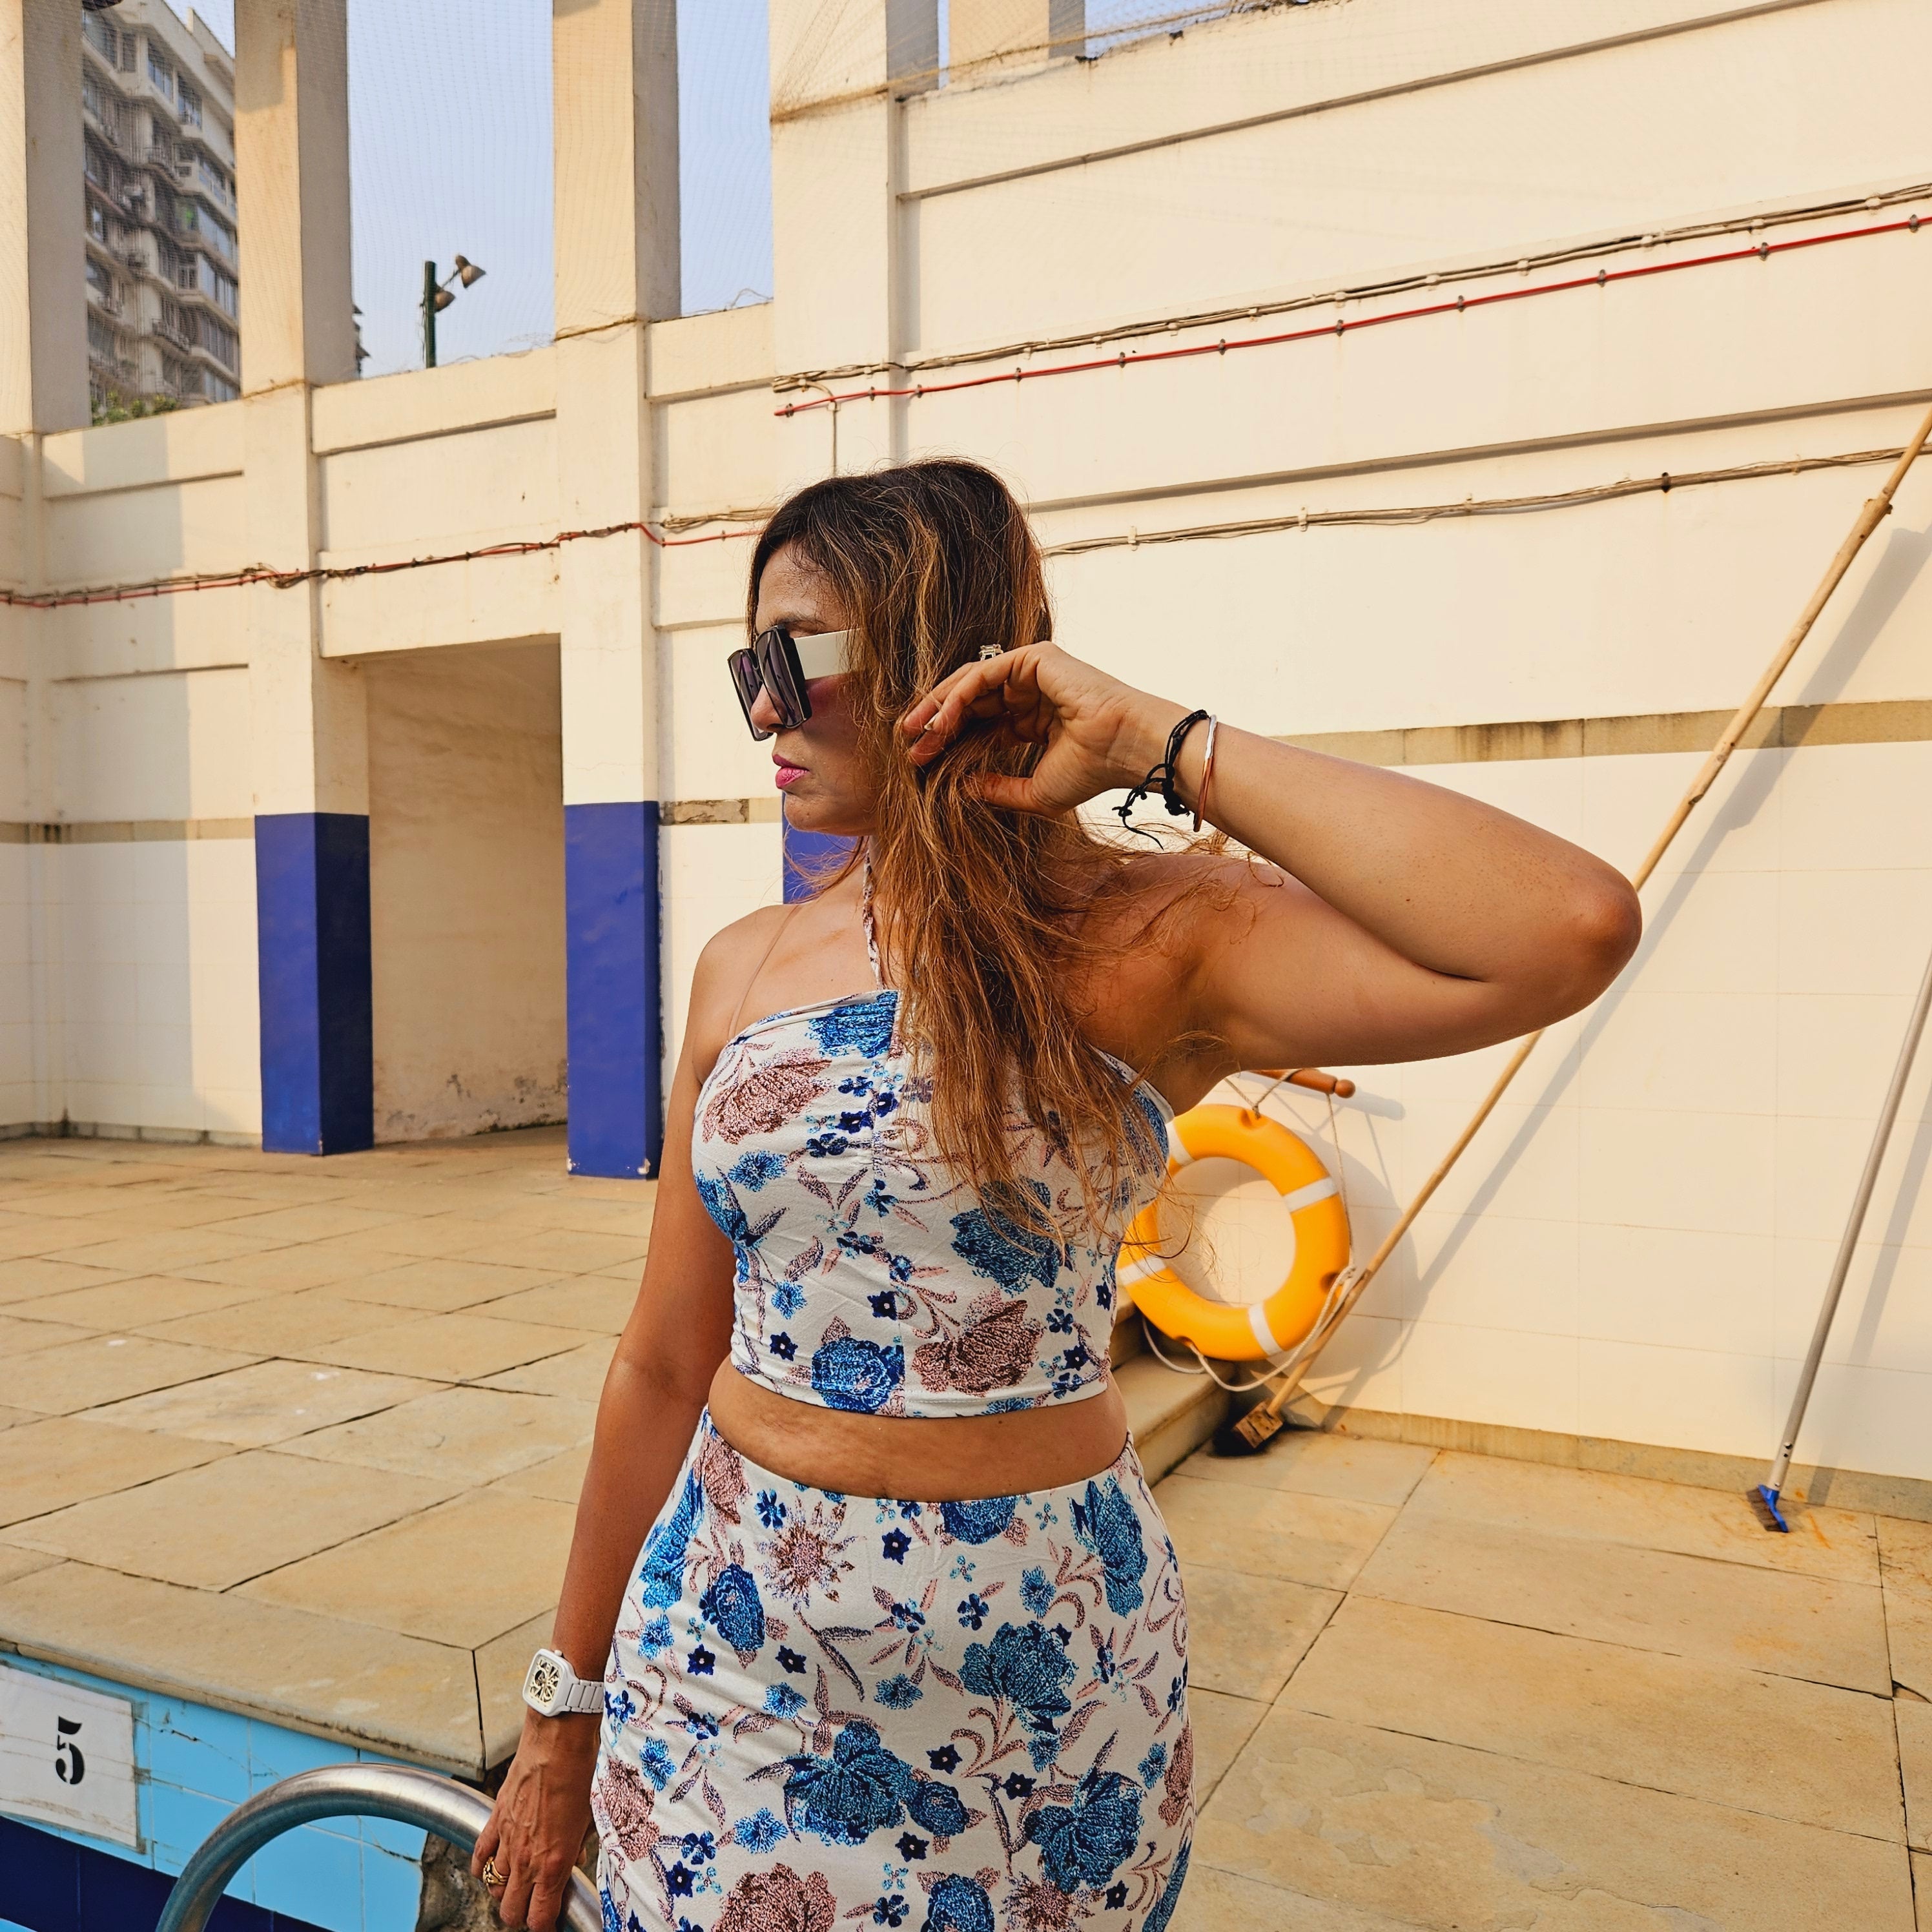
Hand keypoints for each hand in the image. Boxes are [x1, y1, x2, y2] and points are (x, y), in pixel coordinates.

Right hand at [471, 1712, 598, 1930]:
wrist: (559, 1741)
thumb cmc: (581, 1774)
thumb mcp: (589, 1819)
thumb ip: (576, 1849)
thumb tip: (571, 1862)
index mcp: (553, 1864)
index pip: (538, 1918)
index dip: (543, 1926)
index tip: (549, 1923)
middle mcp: (526, 1859)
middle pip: (509, 1911)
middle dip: (521, 1916)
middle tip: (533, 1907)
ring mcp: (507, 1840)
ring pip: (493, 1887)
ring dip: (504, 1892)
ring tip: (516, 1887)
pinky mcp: (495, 1820)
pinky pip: (479, 1857)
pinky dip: (482, 1869)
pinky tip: (489, 1869)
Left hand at [899, 643, 1187, 817]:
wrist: (1124, 749)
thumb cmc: (1092, 771)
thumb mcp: (1034, 791)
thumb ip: (997, 788)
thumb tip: (960, 788)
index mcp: (1033, 719)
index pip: (980, 725)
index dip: (949, 742)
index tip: (920, 762)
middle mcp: (1030, 693)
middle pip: (969, 702)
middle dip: (935, 722)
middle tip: (907, 744)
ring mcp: (1032, 672)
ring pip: (970, 683)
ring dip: (938, 707)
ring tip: (914, 732)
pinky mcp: (1033, 658)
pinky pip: (982, 673)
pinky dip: (957, 695)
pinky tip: (940, 722)